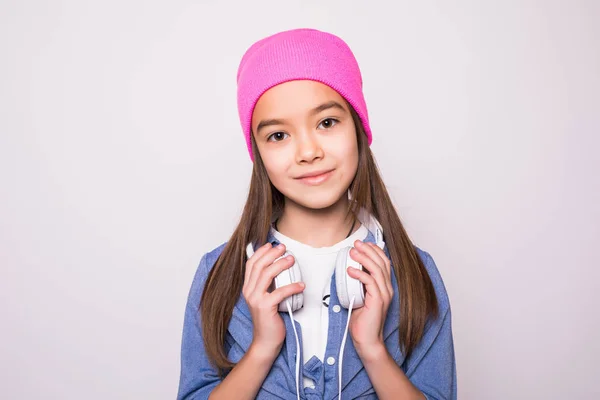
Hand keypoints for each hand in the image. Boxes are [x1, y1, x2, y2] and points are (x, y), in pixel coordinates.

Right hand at [242, 242, 304, 355]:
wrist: (265, 342)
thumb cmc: (268, 320)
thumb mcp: (265, 299)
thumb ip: (267, 285)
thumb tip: (278, 269)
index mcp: (248, 288)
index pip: (251, 264)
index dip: (261, 252)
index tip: (271, 245)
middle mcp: (249, 292)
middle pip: (259, 266)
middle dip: (272, 254)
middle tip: (284, 248)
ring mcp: (256, 299)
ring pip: (267, 275)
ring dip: (281, 265)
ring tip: (291, 260)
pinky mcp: (265, 308)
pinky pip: (280, 292)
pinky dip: (292, 286)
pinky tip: (301, 285)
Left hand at [346, 241, 393, 357]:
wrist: (367, 340)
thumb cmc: (363, 321)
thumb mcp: (359, 297)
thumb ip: (358, 285)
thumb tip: (349, 272)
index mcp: (384, 287)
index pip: (383, 263)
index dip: (375, 251)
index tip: (363, 244)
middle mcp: (387, 288)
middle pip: (381, 262)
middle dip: (368, 250)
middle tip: (356, 243)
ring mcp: (384, 294)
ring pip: (376, 270)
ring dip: (364, 258)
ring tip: (352, 252)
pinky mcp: (378, 300)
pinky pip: (370, 282)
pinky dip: (359, 274)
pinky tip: (350, 270)